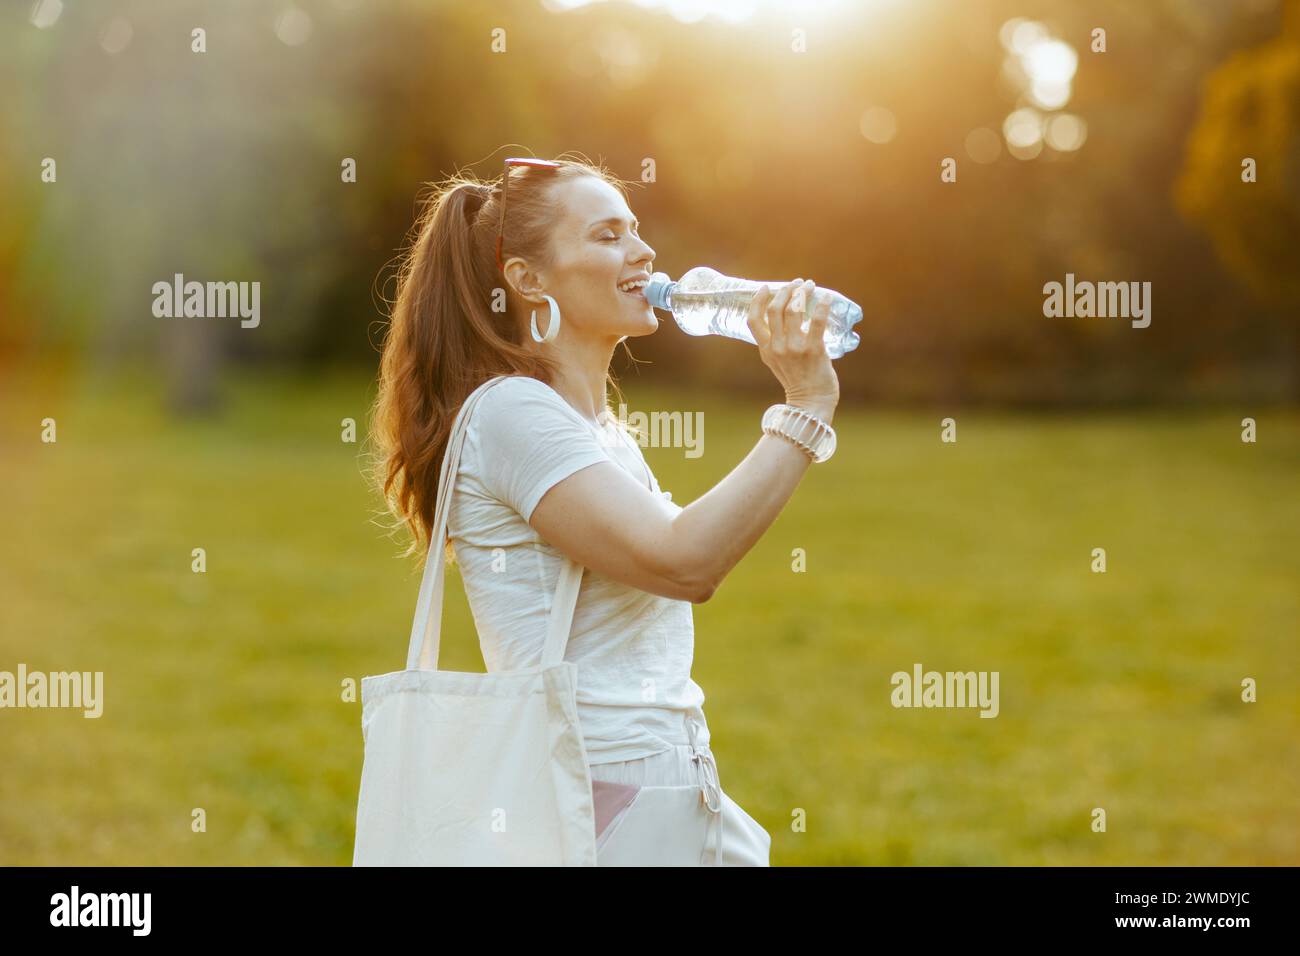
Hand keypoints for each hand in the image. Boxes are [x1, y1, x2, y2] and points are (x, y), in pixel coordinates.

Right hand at [746, 278, 839, 422]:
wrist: (811, 402)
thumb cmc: (798, 380)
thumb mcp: (777, 361)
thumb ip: (776, 342)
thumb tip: (787, 316)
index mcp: (766, 349)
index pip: (753, 319)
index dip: (758, 300)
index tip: (766, 287)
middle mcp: (777, 347)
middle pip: (775, 309)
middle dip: (786, 291)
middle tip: (796, 283)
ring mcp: (795, 348)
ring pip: (794, 310)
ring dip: (802, 293)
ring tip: (809, 285)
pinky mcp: (814, 349)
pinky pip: (817, 321)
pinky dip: (822, 305)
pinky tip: (826, 297)